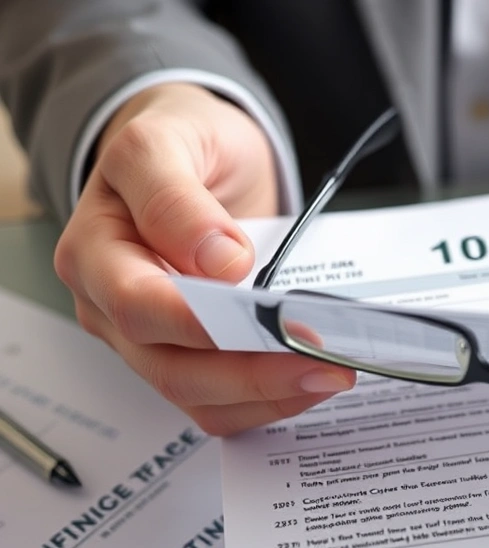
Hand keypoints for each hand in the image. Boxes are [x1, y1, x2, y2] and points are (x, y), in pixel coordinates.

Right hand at [54, 83, 355, 434]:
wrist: (189, 152)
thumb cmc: (175, 143)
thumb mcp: (165, 141)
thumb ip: (175, 196)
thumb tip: (219, 261)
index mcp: (96, 251)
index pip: (140, 306)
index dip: (204, 324)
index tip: (272, 318)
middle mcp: (112, 306)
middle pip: (171, 367)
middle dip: (251, 373)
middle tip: (322, 361)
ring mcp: (147, 338)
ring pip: (197, 397)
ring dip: (266, 396)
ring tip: (329, 373)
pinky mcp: (183, 356)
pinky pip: (217, 402)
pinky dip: (264, 401)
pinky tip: (307, 381)